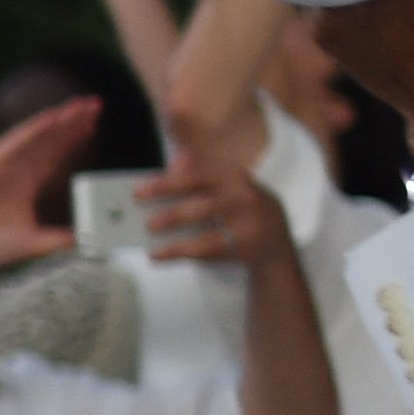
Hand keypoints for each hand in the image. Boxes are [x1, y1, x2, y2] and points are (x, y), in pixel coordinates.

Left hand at [138, 157, 296, 272]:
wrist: (276, 239)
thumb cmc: (239, 208)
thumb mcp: (225, 185)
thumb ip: (199, 173)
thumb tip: (176, 160)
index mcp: (233, 176)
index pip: (197, 176)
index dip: (166, 183)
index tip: (137, 191)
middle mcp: (243, 196)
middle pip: (205, 203)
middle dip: (173, 212)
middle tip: (146, 222)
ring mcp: (248, 221)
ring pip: (209, 228)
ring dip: (177, 231)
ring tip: (149, 232)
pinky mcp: (247, 244)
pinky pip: (210, 248)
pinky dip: (181, 251)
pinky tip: (158, 254)